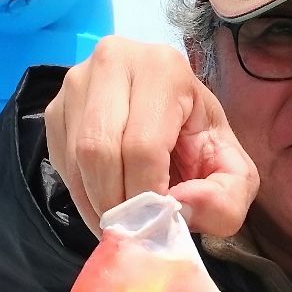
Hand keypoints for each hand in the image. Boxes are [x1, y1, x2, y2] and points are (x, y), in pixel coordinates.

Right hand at [43, 36, 259, 237]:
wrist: (177, 127)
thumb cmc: (203, 149)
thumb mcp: (234, 177)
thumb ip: (225, 200)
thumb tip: (179, 208)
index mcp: (163, 69)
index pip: (142, 146)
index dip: (146, 196)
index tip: (157, 222)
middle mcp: (113, 61)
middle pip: (99, 151)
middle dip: (116, 204)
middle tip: (134, 230)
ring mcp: (77, 82)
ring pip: (74, 158)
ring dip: (96, 204)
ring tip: (122, 223)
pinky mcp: (57, 108)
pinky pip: (61, 161)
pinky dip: (82, 195)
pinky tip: (106, 203)